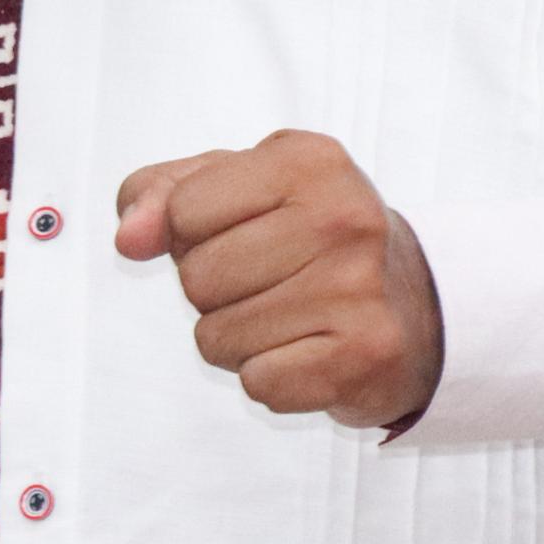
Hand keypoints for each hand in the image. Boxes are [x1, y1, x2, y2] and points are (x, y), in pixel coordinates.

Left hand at [115, 130, 442, 428]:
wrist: (415, 305)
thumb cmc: (307, 237)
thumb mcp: (239, 187)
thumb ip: (165, 195)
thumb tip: (129, 236)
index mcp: (306, 159)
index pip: (181, 210)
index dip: (192, 233)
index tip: (245, 232)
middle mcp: (341, 216)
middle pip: (196, 278)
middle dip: (214, 291)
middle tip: (271, 281)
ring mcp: (357, 288)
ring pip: (217, 338)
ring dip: (239, 339)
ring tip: (290, 316)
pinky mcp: (364, 355)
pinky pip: (257, 383)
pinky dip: (271, 378)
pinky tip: (308, 352)